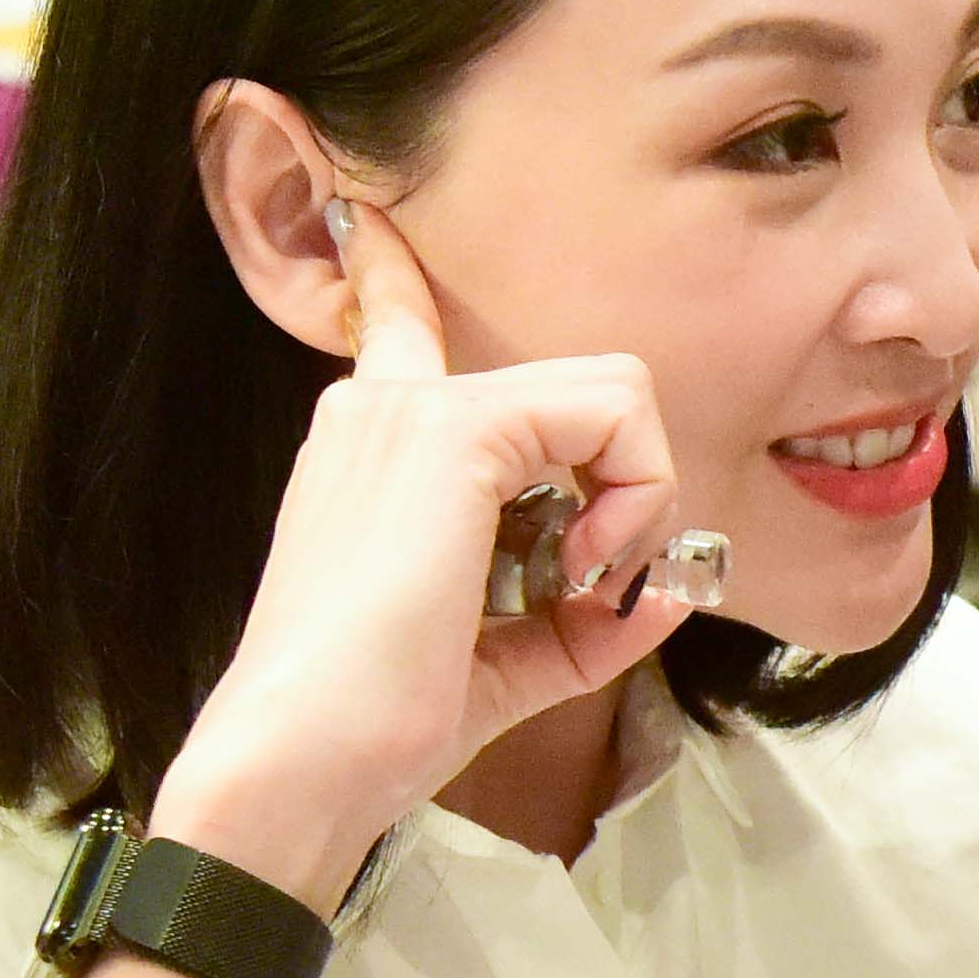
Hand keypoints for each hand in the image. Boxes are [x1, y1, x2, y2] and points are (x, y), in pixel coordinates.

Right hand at [153, 192, 693, 896]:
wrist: (306, 758)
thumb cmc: (383, 722)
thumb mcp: (510, 659)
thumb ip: (589, 618)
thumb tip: (672, 590)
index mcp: (379, 447)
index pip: (393, 315)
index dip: (394, 271)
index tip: (364, 219)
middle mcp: (389, 407)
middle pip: (587, 383)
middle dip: (633, 483)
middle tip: (596, 579)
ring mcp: (417, 410)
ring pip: (616, 386)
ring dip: (640, 494)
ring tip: (586, 581)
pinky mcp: (454, 430)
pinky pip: (614, 412)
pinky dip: (635, 499)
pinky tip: (585, 567)